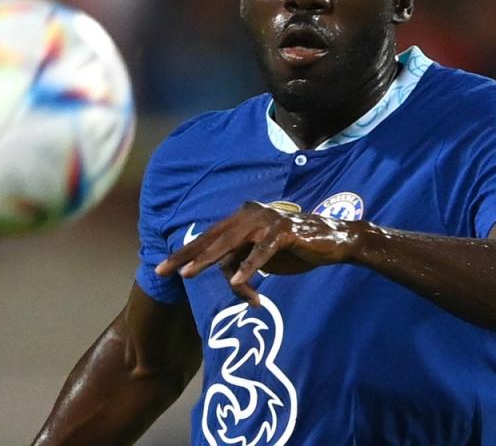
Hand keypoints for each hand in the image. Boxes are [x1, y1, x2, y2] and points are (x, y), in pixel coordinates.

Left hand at [155, 202, 360, 305]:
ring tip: (190, 274)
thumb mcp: (262, 257)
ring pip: (232, 244)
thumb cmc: (295, 249)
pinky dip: (251, 267)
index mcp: (243, 217)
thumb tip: (225, 274)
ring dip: (209, 260)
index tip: (162, 267)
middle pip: (213, 238)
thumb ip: (242, 259)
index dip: (186, 252)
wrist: (333, 242)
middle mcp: (251, 213)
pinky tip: (238, 281)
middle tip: (165, 271)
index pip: (209, 236)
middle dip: (187, 256)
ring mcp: (268, 220)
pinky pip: (263, 252)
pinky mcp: (285, 231)